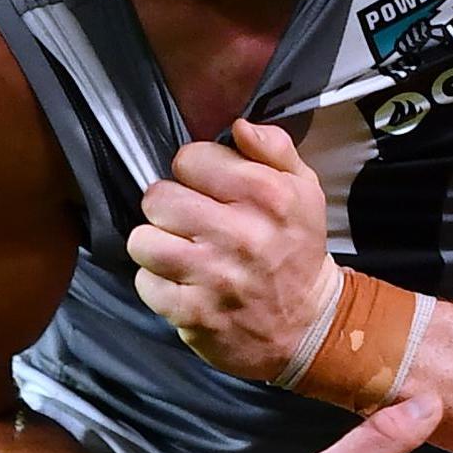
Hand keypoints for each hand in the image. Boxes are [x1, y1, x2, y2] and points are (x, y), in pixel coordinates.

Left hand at [130, 119, 337, 381]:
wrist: (309, 326)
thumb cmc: (298, 250)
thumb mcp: (304, 191)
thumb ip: (275, 149)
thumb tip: (239, 125)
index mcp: (267, 195)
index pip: (191, 158)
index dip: (195, 170)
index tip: (208, 187)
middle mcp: (239, 233)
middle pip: (158, 197)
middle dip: (168, 206)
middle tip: (187, 220)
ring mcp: (213, 276)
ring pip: (143, 240)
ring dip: (155, 244)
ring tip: (176, 250)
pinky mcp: (193, 313)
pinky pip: (145, 283)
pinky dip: (158, 283)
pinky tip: (180, 283)